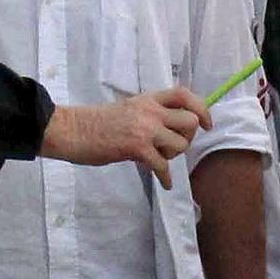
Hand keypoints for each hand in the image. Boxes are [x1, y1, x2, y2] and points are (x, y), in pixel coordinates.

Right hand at [43, 88, 209, 185]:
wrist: (73, 130)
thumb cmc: (98, 123)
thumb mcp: (130, 108)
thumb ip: (151, 113)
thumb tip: (174, 128)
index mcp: (149, 99)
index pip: (184, 95)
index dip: (202, 109)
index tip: (206, 124)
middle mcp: (150, 111)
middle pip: (190, 121)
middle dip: (187, 137)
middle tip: (173, 144)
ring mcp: (144, 129)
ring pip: (180, 144)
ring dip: (173, 155)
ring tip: (158, 158)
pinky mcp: (136, 148)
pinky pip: (163, 166)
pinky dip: (165, 178)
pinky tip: (164, 183)